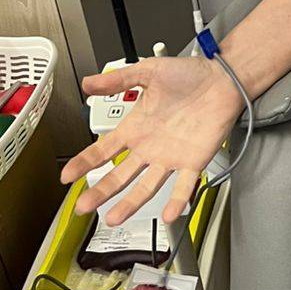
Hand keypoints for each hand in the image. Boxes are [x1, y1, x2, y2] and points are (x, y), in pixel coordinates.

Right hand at [61, 54, 242, 225]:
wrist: (223, 78)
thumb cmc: (190, 73)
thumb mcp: (149, 71)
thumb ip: (119, 79)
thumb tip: (88, 82)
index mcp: (136, 127)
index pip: (103, 150)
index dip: (83, 163)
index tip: (67, 176)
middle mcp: (150, 147)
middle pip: (119, 175)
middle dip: (100, 192)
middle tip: (82, 207)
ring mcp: (171, 156)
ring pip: (146, 186)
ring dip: (129, 203)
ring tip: (113, 218)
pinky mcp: (194, 161)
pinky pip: (184, 185)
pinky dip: (177, 201)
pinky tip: (168, 215)